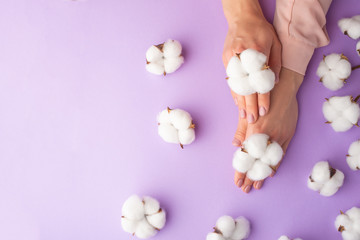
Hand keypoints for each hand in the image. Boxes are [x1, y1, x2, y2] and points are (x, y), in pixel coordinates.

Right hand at [222, 0, 281, 141]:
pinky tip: (237, 103)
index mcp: (257, 53)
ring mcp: (232, 60)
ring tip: (244, 116)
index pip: (260, 81)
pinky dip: (234, 92)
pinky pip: (231, 80)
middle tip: (253, 120)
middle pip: (247, 87)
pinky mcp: (226, 61)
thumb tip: (273, 83)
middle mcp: (243, 58)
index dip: (263, 97)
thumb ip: (275, 63)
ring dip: (240, 102)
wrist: (242, 18)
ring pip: (237, 85)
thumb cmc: (261, 30)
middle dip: (250, 105)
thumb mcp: (275, 43)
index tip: (265, 111)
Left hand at [233, 68, 303, 192]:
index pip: (247, 157)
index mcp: (255, 132)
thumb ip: (242, 130)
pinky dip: (275, 164)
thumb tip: (235, 146)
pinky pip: (281, 154)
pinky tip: (271, 172)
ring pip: (270, 161)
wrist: (282, 88)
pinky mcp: (288, 135)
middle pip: (258, 162)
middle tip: (244, 188)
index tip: (237, 181)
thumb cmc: (262, 99)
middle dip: (250, 177)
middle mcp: (268, 137)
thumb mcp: (248, 113)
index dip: (242, 171)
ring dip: (263, 174)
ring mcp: (280, 137)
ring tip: (257, 185)